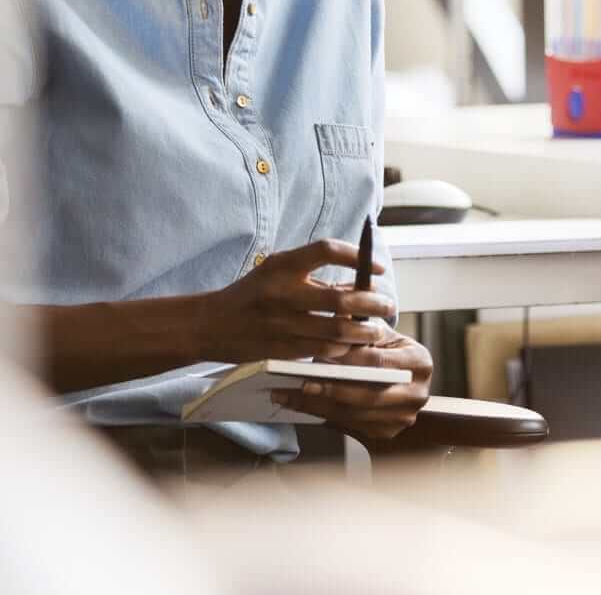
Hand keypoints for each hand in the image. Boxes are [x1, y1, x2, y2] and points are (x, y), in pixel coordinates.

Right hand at [190, 239, 392, 362]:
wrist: (211, 324)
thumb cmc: (252, 294)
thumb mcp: (277, 272)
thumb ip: (312, 275)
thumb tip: (358, 284)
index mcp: (282, 265)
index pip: (326, 250)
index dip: (357, 256)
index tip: (378, 268)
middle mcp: (282, 293)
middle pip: (340, 299)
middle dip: (372, 304)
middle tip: (388, 305)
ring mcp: (282, 323)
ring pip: (336, 330)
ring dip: (363, 332)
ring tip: (376, 330)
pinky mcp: (281, 348)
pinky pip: (321, 350)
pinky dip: (342, 349)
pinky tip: (352, 347)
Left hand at [280, 321, 433, 441]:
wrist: (403, 384)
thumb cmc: (390, 354)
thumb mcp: (382, 335)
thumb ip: (361, 327)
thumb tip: (335, 310)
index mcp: (419, 363)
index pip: (379, 362)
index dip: (350, 360)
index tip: (321, 356)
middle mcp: (417, 394)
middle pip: (368, 395)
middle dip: (331, 389)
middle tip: (302, 384)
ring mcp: (403, 417)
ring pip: (355, 414)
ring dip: (319, 406)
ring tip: (290, 396)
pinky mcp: (387, 432)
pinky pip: (350, 426)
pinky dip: (324, 416)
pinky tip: (303, 406)